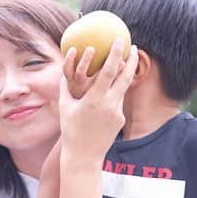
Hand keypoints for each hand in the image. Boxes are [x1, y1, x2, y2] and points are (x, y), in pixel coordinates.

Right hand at [58, 38, 137, 161]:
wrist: (84, 156)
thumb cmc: (70, 130)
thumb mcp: (65, 107)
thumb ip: (65, 87)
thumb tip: (62, 72)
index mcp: (94, 99)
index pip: (108, 72)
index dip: (115, 55)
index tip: (119, 41)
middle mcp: (109, 105)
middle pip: (125, 78)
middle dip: (132, 60)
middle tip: (134, 47)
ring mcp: (117, 113)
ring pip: (122, 90)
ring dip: (124, 77)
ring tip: (124, 64)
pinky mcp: (121, 120)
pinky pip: (118, 102)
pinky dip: (115, 93)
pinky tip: (111, 91)